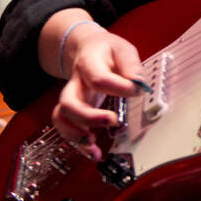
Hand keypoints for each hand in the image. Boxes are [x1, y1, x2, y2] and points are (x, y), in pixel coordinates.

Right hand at [53, 24, 143, 160]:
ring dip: (76, 135)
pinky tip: (92, 151)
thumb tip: (138, 84)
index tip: (137, 90)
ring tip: (94, 146)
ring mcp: (71, 98)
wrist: (88, 48)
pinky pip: (66, 128)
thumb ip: (131, 65)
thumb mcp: (123, 50)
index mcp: (88, 63)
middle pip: (70, 103)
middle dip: (89, 117)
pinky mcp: (73, 110)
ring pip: (62, 118)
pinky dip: (77, 143)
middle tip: (112, 120)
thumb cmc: (107, 51)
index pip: (99, 79)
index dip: (120, 87)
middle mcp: (75, 83)